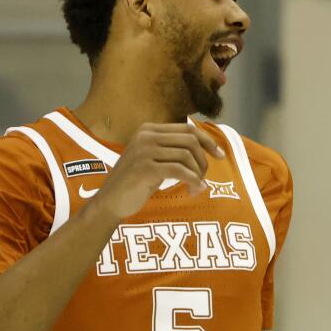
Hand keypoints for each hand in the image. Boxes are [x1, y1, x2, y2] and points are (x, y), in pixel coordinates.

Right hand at [95, 123, 223, 221]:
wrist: (110, 201)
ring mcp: (144, 150)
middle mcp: (145, 136)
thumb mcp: (154, 159)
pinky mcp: (146, 168)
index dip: (208, 141)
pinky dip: (192, 181)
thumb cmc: (135, 182)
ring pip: (187, 156)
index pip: (187, 129)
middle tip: (203, 178)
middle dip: (203, 160)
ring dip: (197, 174)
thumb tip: (208, 150)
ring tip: (194, 188)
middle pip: (190, 141)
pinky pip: (180, 171)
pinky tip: (194, 190)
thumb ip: (173, 151)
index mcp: (148, 129)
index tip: (220, 155)